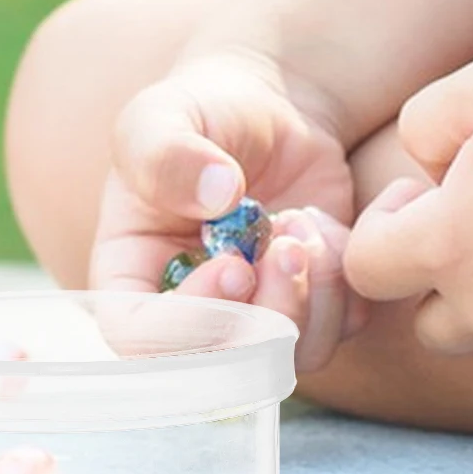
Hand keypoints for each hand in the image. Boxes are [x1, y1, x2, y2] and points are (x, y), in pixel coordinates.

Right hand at [89, 49, 365, 371]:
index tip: (232, 266)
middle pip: (220, 368)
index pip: (140, 341)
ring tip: (301, 221)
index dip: (186, 326)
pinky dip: (341, 282)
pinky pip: (337, 330)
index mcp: (132, 278)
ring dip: (308, 297)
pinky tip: (322, 224)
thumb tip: (214, 196)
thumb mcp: (162, 114)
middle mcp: (189, 313)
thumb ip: (165, 152)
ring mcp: (253, 315)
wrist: (271, 106)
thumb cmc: (202, 110)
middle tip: (284, 245)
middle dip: (264, 315)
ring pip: (285, 359)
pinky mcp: (311, 306)